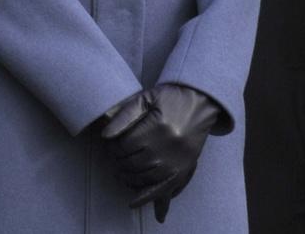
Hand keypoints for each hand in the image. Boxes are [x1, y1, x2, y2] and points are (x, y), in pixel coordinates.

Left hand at [102, 84, 220, 222]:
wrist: (199, 102)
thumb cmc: (169, 98)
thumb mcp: (145, 98)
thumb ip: (124, 115)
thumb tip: (105, 135)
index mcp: (158, 127)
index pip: (126, 145)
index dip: (113, 147)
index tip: (109, 144)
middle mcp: (169, 148)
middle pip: (134, 163)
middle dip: (119, 162)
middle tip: (113, 157)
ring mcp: (178, 162)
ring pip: (146, 178)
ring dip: (129, 178)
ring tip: (121, 172)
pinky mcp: (185, 170)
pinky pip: (166, 190)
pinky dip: (152, 199)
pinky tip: (139, 205)